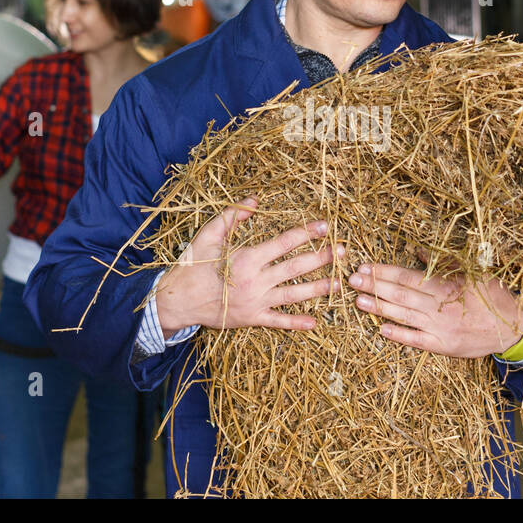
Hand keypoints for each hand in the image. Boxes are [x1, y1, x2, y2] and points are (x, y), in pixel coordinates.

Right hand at [153, 195, 344, 337]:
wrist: (179, 300)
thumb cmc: (194, 265)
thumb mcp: (208, 235)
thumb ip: (232, 216)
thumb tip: (255, 200)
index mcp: (248, 258)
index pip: (285, 243)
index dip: (307, 233)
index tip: (325, 226)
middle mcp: (256, 280)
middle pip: (296, 268)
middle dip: (322, 258)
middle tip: (343, 251)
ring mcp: (256, 302)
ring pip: (294, 295)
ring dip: (318, 288)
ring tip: (339, 283)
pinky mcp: (253, 319)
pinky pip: (278, 322)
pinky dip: (296, 323)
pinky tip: (314, 322)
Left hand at [347, 248, 522, 357]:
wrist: (512, 327)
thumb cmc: (491, 295)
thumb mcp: (472, 272)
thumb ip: (444, 263)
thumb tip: (418, 252)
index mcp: (446, 285)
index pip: (408, 276)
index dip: (384, 272)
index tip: (365, 267)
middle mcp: (440, 306)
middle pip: (400, 294)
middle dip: (374, 286)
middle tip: (351, 280)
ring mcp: (440, 327)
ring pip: (403, 316)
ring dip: (379, 308)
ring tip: (358, 301)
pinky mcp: (443, 345)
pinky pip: (416, 340)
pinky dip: (398, 335)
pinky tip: (381, 330)